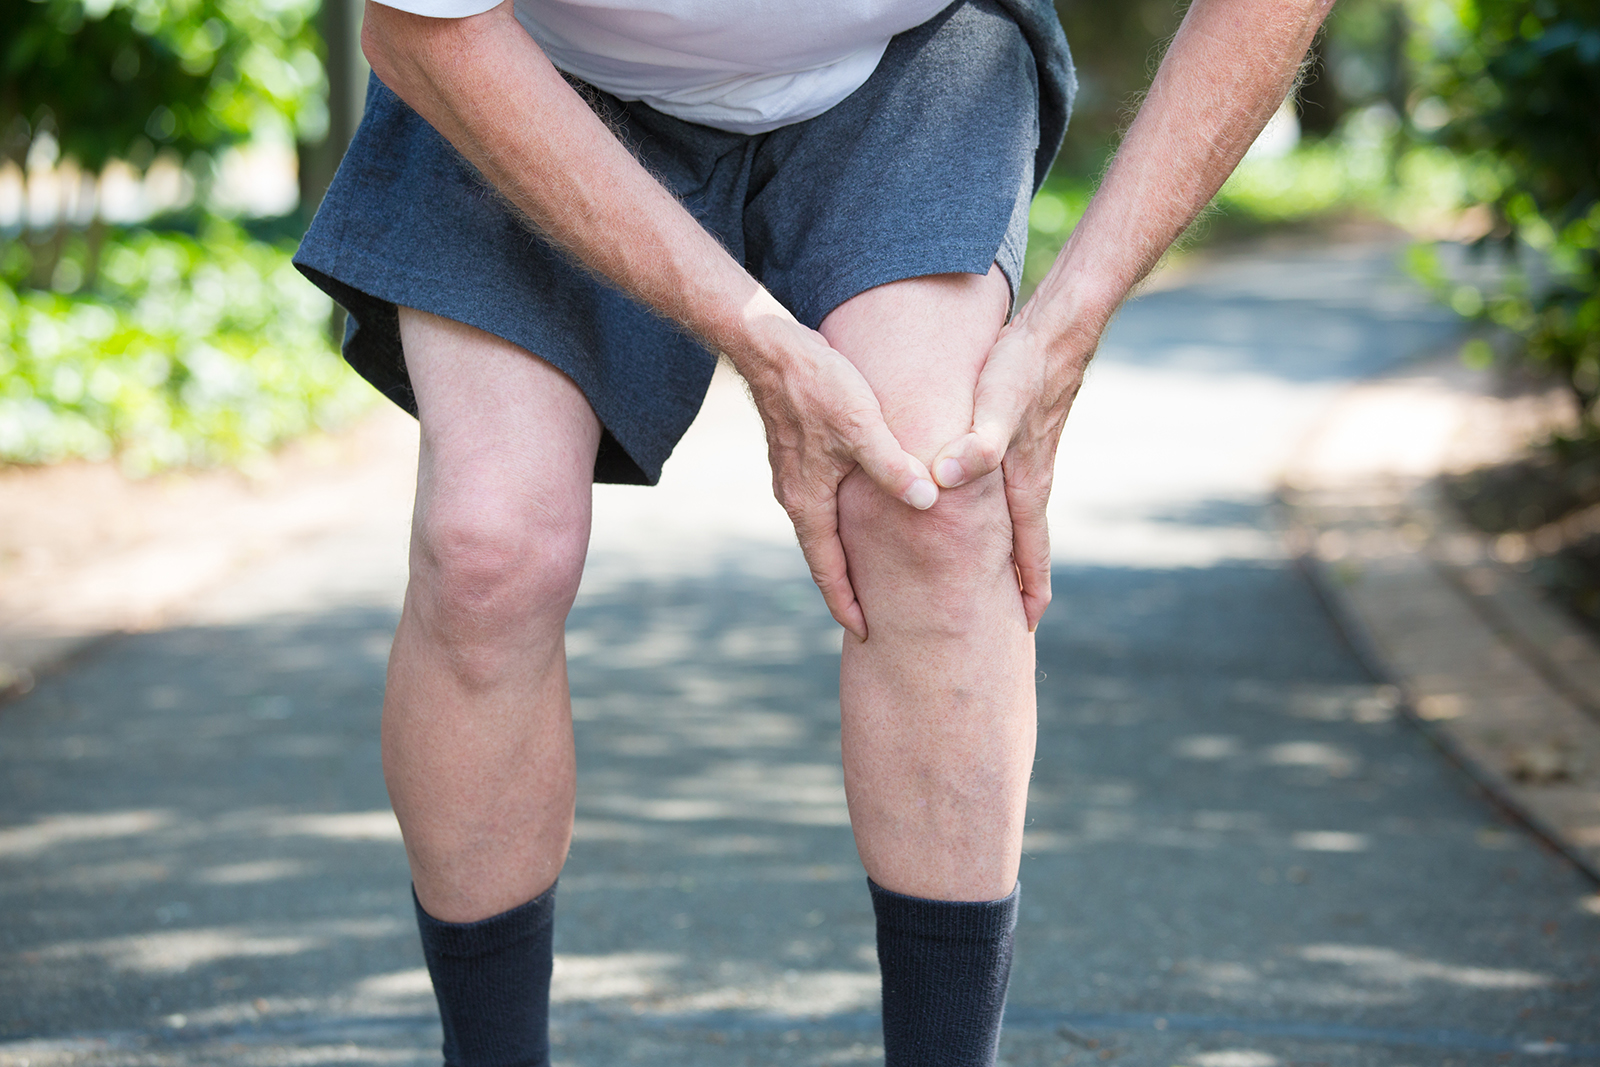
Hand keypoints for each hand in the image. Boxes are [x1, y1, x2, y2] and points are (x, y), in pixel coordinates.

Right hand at [735, 306, 938, 639]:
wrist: (768, 346)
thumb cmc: (816, 384)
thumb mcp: (862, 426)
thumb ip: (894, 466)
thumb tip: (927, 502)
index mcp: (809, 501)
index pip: (828, 569)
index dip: (846, 603)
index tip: (864, 632)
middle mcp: (795, 495)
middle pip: (822, 556)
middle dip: (845, 587)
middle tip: (870, 615)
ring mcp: (792, 475)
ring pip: (820, 528)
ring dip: (841, 554)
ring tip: (868, 572)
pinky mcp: (795, 453)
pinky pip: (818, 503)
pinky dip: (837, 523)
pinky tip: (858, 515)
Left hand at [928, 323, 1087, 630]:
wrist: (1054, 333)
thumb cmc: (1023, 370)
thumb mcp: (996, 406)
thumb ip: (976, 444)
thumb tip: (945, 478)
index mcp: (1027, 484)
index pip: (1030, 551)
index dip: (1029, 589)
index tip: (1026, 626)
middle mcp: (1031, 480)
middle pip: (1028, 545)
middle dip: (1023, 584)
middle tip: (1015, 621)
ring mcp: (1028, 461)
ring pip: (1019, 521)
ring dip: (1015, 553)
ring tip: (1004, 581)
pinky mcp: (1020, 442)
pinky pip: (1009, 494)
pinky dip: (1002, 519)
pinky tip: (987, 516)